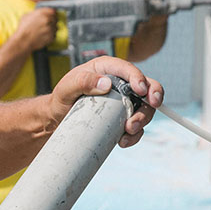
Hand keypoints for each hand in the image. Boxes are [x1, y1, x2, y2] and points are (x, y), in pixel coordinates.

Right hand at [17, 7, 58, 51]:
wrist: (23, 41)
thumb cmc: (23, 29)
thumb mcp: (26, 16)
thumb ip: (35, 13)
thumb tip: (39, 13)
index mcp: (42, 13)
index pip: (53, 11)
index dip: (51, 14)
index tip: (50, 16)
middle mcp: (48, 20)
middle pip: (55, 19)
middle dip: (52, 21)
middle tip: (46, 25)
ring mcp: (51, 28)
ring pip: (55, 27)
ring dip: (51, 29)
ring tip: (44, 32)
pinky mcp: (51, 37)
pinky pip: (54, 35)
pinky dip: (50, 36)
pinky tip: (43, 36)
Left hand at [48, 56, 163, 147]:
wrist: (58, 119)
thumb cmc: (62, 98)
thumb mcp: (67, 87)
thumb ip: (83, 81)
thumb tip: (106, 84)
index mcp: (108, 69)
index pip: (129, 70)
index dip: (139, 78)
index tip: (141, 90)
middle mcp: (121, 84)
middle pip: (147, 88)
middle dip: (152, 99)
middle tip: (150, 108)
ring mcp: (124, 102)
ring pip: (145, 109)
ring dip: (142, 120)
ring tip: (129, 130)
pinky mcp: (123, 118)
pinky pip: (137, 127)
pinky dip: (134, 135)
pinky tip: (123, 141)